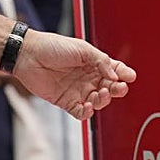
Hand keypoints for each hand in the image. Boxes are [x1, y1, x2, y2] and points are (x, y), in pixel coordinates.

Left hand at [12, 30, 135, 120]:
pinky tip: (88, 107)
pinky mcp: (66, 101)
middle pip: (108, 87)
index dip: (123, 74)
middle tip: (119, 88)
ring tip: (100, 95)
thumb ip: (101, 61)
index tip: (130, 77)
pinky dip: (87, 112)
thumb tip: (115, 75)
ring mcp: (77, 90)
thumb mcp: (82, 48)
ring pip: (97, 101)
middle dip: (116, 89)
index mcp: (93, 62)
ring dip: (103, 100)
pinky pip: (81, 112)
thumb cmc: (52, 46)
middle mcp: (87, 77)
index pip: (113, 70)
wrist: (29, 56)